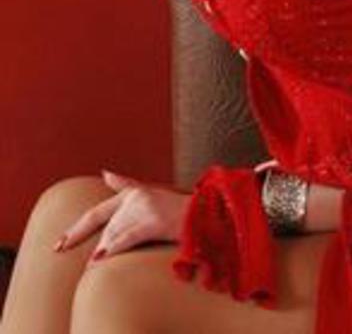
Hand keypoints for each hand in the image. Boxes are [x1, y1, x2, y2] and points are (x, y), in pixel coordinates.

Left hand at [53, 169, 190, 267]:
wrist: (207, 214)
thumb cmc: (182, 210)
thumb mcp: (152, 193)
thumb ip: (127, 184)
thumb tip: (105, 172)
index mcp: (136, 192)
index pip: (100, 210)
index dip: (79, 226)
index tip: (61, 241)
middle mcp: (137, 197)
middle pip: (102, 219)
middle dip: (79, 234)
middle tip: (60, 247)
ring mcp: (145, 208)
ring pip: (114, 232)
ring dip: (102, 249)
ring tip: (91, 264)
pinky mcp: (154, 220)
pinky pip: (127, 238)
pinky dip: (112, 249)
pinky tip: (100, 258)